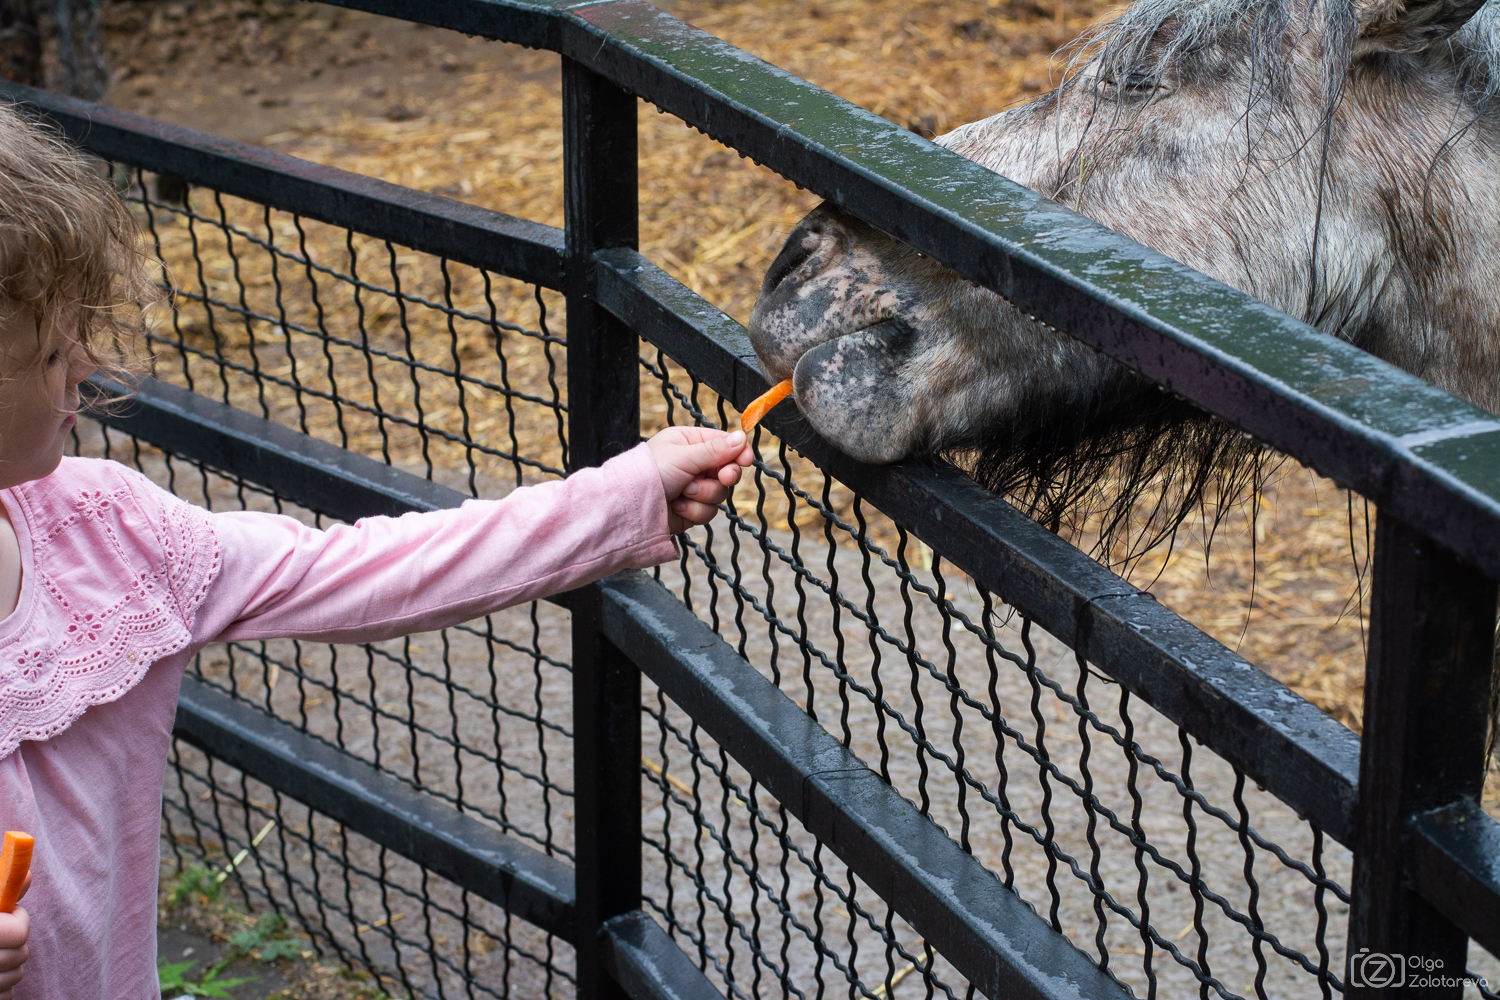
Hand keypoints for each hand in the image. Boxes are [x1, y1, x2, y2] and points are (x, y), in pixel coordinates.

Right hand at [0, 872, 29, 999]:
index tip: (8, 915)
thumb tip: (28, 876)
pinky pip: (8, 994)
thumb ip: (0, 890)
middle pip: (21, 954)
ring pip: (16, 975)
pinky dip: (2, 986)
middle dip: (14, 943)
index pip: (19, 932)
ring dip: (9, 964)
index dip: (18, 920)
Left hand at [647, 426, 753, 532]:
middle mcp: (693, 464)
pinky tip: (677, 507)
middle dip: (723, 477)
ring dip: (703, 495)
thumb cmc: (651, 473)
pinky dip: (693, 510)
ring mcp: (692, 488)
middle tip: (722, 478)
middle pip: (727, 471)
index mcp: (689, 443)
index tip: (746, 460)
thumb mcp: (684, 456)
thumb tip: (742, 436)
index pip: (724, 444)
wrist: (630, 508)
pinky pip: (708, 512)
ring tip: (682, 493)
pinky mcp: (690, 509)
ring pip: (719, 494)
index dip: (738, 452)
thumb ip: (715, 449)